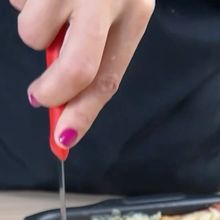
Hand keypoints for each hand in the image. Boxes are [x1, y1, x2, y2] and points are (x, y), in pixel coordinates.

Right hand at [11, 0, 154, 147]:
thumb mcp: (109, 12)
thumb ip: (91, 53)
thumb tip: (64, 103)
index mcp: (134, 14)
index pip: (107, 78)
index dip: (83, 114)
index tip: (63, 139)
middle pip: (78, 69)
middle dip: (53, 92)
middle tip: (40, 97)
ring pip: (34, 35)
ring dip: (33, 30)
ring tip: (46, 6)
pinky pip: (18, 4)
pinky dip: (22, 3)